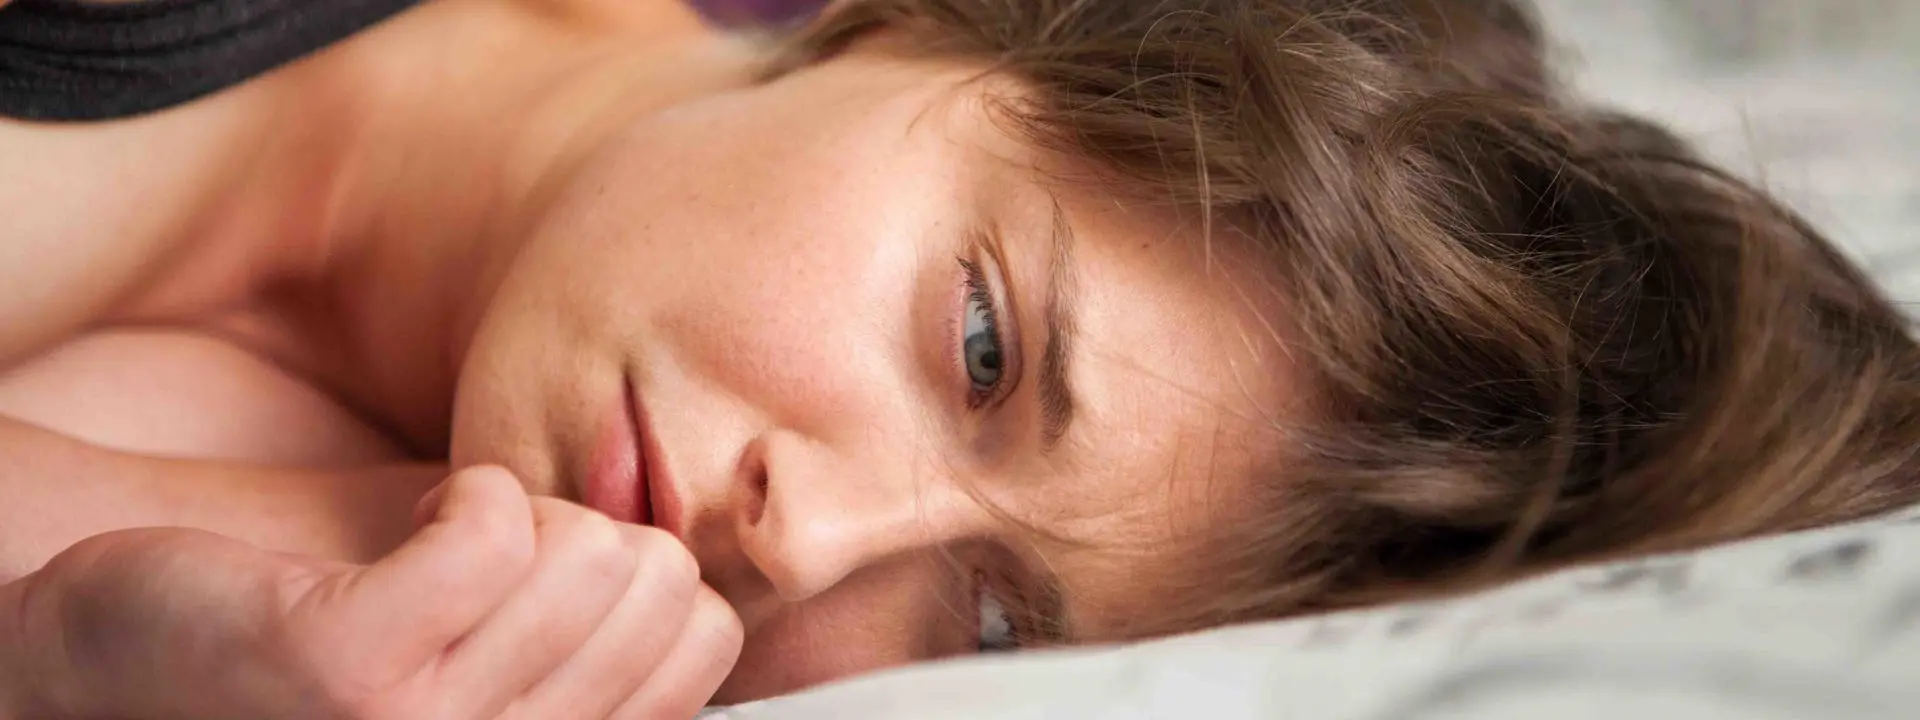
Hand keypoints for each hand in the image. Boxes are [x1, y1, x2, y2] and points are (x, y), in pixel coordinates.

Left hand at [3, 465, 741, 719]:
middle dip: (590, 530)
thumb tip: (710, 564)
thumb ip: (592, 635)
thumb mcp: (490, 656)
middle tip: (496, 548)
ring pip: (585, 554)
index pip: (706, 641)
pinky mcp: (349, 670)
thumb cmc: (326, 640)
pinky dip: (469, 489)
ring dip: (521, 507)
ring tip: (448, 533)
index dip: (652, 568)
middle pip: (657, 587)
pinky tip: (420, 510)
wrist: (128, 649)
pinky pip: (497, 531)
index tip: (567, 567)